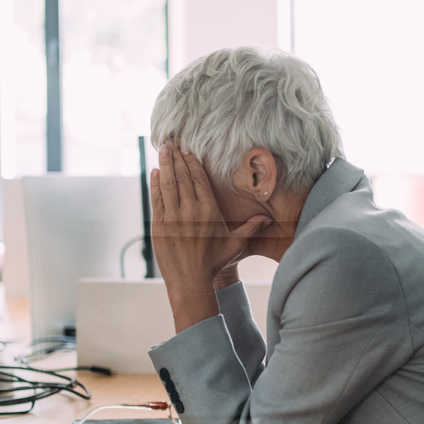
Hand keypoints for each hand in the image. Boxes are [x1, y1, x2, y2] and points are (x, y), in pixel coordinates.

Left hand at [151, 145, 269, 330]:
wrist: (191, 281)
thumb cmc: (213, 263)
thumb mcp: (235, 244)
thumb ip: (250, 228)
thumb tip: (267, 220)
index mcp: (208, 211)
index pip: (199, 179)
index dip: (192, 162)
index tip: (188, 149)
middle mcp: (190, 211)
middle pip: (182, 177)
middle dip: (177, 157)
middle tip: (172, 141)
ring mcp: (172, 217)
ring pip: (168, 184)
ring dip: (165, 165)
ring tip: (163, 149)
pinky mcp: (159, 225)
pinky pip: (157, 199)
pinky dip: (155, 184)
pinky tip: (155, 172)